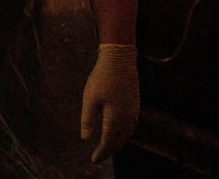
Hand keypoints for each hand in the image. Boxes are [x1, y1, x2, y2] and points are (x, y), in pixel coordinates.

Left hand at [81, 43, 139, 162]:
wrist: (119, 60)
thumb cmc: (101, 78)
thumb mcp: (90, 98)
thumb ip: (88, 119)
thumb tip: (85, 138)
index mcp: (115, 118)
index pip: (108, 141)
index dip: (101, 152)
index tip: (93, 160)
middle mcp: (127, 118)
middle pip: (119, 141)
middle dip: (109, 151)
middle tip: (98, 158)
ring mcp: (133, 111)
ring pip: (126, 135)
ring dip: (117, 144)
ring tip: (107, 149)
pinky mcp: (135, 105)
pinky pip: (130, 126)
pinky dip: (124, 135)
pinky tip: (118, 133)